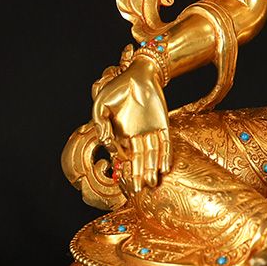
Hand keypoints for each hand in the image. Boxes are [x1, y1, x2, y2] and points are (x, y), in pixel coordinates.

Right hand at [92, 59, 170, 192]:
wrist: (139, 74)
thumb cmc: (117, 88)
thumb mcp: (101, 106)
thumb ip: (101, 125)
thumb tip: (106, 144)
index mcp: (121, 134)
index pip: (123, 156)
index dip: (123, 168)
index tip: (123, 179)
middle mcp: (136, 136)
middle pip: (139, 160)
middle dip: (138, 175)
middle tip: (137, 191)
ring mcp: (151, 132)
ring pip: (152, 155)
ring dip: (152, 169)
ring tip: (151, 184)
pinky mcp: (164, 125)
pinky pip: (166, 143)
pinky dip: (165, 155)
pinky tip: (164, 168)